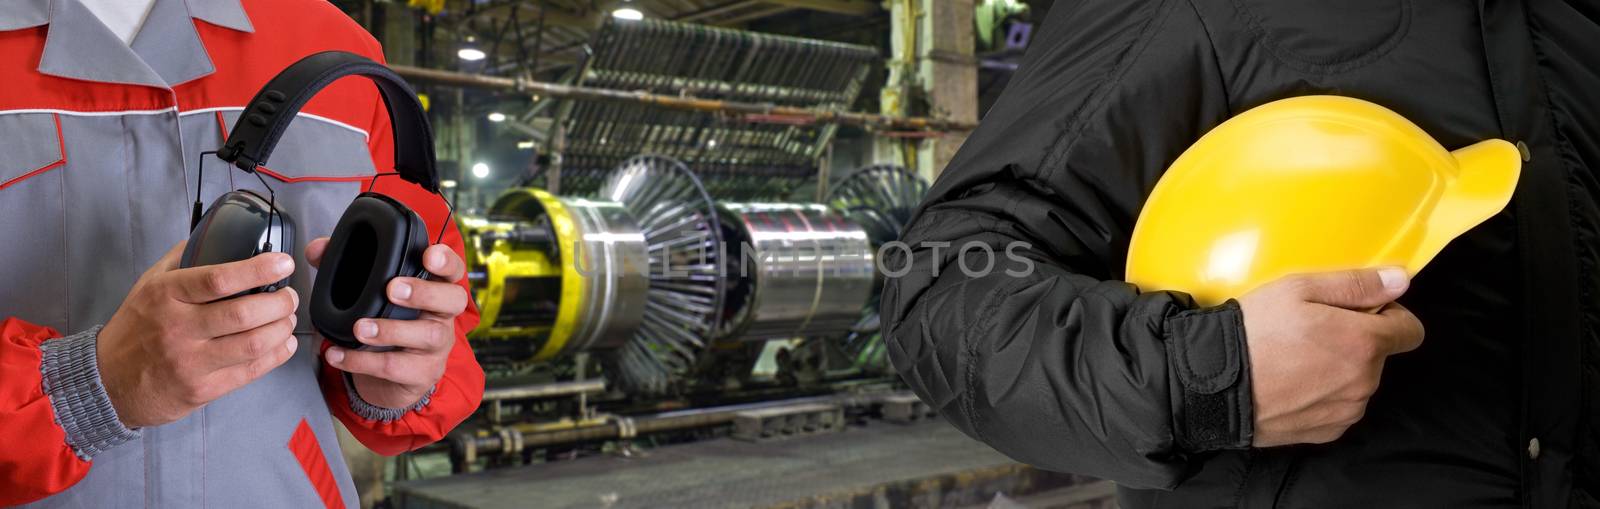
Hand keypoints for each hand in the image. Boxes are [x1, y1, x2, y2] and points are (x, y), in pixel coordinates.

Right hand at [98, 241, 299, 427]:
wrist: (107, 383)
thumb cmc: (135, 329)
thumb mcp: (148, 286)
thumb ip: (181, 260)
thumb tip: (215, 234)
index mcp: (165, 296)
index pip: (218, 279)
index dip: (258, 269)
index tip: (283, 263)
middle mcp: (178, 328)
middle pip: (243, 313)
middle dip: (279, 303)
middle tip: (289, 296)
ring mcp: (190, 362)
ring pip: (253, 343)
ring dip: (282, 329)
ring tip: (288, 318)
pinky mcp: (202, 390)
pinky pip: (251, 371)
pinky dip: (277, 355)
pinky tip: (284, 343)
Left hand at [307, 238, 466, 408]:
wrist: (392, 377)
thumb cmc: (386, 323)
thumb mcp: (369, 293)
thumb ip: (345, 265)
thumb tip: (318, 249)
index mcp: (435, 289)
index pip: (453, 270)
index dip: (446, 261)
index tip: (429, 255)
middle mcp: (442, 316)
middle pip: (453, 299)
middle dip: (424, 292)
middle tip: (393, 289)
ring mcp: (437, 346)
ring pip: (428, 335)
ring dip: (391, 330)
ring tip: (359, 328)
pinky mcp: (423, 373)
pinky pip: (397, 367)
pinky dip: (362, 361)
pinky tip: (338, 354)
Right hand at [1240, 268, 1424, 446]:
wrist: (1212, 385)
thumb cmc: (1253, 333)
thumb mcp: (1299, 290)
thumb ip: (1357, 284)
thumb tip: (1401, 281)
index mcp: (1364, 342)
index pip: (1411, 330)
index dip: (1388, 315)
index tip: (1357, 312)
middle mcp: (1364, 381)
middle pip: (1379, 356)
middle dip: (1355, 341)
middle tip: (1310, 332)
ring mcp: (1346, 410)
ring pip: (1358, 383)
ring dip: (1339, 370)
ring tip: (1295, 360)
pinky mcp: (1326, 432)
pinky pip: (1339, 407)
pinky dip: (1323, 396)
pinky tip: (1291, 384)